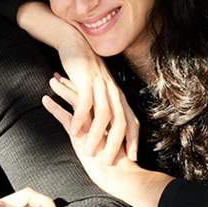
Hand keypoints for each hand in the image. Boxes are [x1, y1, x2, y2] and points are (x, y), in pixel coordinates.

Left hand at [42, 77, 173, 206]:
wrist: (121, 177)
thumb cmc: (118, 166)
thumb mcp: (111, 147)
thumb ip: (106, 135)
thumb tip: (100, 132)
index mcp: (109, 118)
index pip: (95, 98)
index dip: (83, 88)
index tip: (73, 78)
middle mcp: (102, 118)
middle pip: (86, 94)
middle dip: (72, 82)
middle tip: (59, 72)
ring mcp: (92, 125)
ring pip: (76, 100)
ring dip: (62, 89)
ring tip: (51, 80)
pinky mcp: (82, 134)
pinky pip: (65, 116)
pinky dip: (54, 107)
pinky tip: (45, 100)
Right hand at [56, 37, 139, 160]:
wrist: (77, 44)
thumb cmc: (87, 72)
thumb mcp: (100, 91)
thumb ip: (105, 108)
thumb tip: (109, 129)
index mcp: (119, 96)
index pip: (132, 121)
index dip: (133, 140)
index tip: (131, 158)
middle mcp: (113, 92)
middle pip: (120, 121)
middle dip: (116, 144)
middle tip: (109, 162)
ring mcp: (100, 87)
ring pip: (103, 115)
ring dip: (97, 135)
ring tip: (90, 152)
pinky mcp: (85, 81)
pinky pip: (84, 104)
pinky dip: (80, 119)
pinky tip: (74, 132)